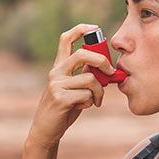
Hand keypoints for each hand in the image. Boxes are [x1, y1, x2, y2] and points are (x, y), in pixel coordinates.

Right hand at [26, 24, 116, 148]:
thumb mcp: (74, 88)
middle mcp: (56, 72)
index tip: (95, 28)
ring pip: (90, 79)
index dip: (81, 29)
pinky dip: (91, 102)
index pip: (66, 38)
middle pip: (83, 54)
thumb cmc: (64, 108)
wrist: (47, 130)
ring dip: (99, 92)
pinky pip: (87, 95)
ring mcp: (57, 84)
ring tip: (96, 100)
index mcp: (59, 66)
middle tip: (111, 72)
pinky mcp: (60, 98)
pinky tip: (83, 107)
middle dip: (102, 61)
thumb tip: (106, 66)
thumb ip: (85, 75)